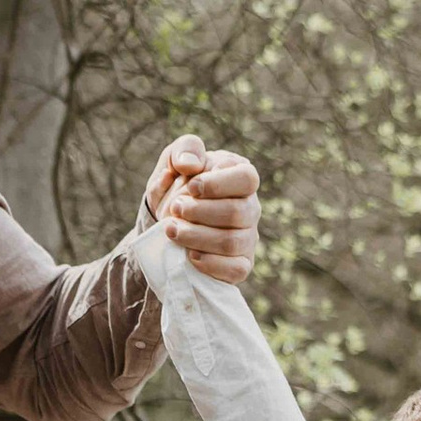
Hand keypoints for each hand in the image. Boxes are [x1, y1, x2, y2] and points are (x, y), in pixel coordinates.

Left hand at [143, 133, 259, 286]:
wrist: (169, 217)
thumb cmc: (180, 182)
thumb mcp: (176, 158)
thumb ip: (184, 150)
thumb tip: (190, 165)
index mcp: (241, 176)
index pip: (247, 179)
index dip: (218, 184)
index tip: (191, 186)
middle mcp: (251, 208)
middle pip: (238, 213)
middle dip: (200, 212)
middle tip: (174, 209)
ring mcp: (248, 238)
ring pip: (232, 242)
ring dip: (196, 237)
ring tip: (171, 230)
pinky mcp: (241, 264)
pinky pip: (237, 270)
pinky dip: (210, 264)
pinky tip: (189, 256)